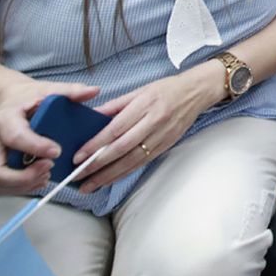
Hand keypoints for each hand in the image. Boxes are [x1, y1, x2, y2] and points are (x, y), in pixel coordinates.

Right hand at [0, 81, 100, 194]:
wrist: (9, 103)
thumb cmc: (29, 98)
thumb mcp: (49, 90)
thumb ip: (70, 91)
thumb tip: (93, 91)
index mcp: (4, 118)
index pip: (15, 137)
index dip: (36, 147)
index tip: (57, 151)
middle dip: (23, 177)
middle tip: (48, 169)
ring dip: (22, 185)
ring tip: (45, 175)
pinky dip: (17, 188)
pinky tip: (36, 178)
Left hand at [75, 66, 223, 192]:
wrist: (196, 93)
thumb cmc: (166, 89)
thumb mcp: (139, 91)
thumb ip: (115, 106)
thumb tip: (91, 118)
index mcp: (144, 105)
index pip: (115, 129)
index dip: (95, 144)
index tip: (78, 156)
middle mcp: (154, 122)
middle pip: (122, 148)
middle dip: (98, 164)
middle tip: (78, 176)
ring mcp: (162, 136)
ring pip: (132, 160)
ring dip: (109, 175)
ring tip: (90, 185)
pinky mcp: (166, 145)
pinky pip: (142, 162)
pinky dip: (125, 173)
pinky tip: (111, 180)